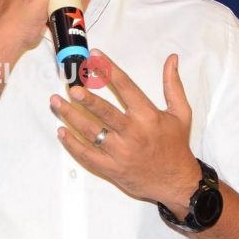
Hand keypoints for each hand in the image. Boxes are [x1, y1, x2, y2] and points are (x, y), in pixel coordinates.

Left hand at [51, 50, 200, 207]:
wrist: (177, 182)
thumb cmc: (176, 145)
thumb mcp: (181, 113)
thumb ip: (173, 85)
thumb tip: (172, 58)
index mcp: (148, 116)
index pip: (126, 87)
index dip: (110, 69)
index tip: (95, 55)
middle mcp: (133, 132)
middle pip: (105, 111)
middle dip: (87, 99)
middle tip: (72, 87)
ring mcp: (121, 152)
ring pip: (91, 132)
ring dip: (71, 117)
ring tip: (56, 103)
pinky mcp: (112, 168)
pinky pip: (87, 155)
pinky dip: (72, 144)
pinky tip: (61, 132)